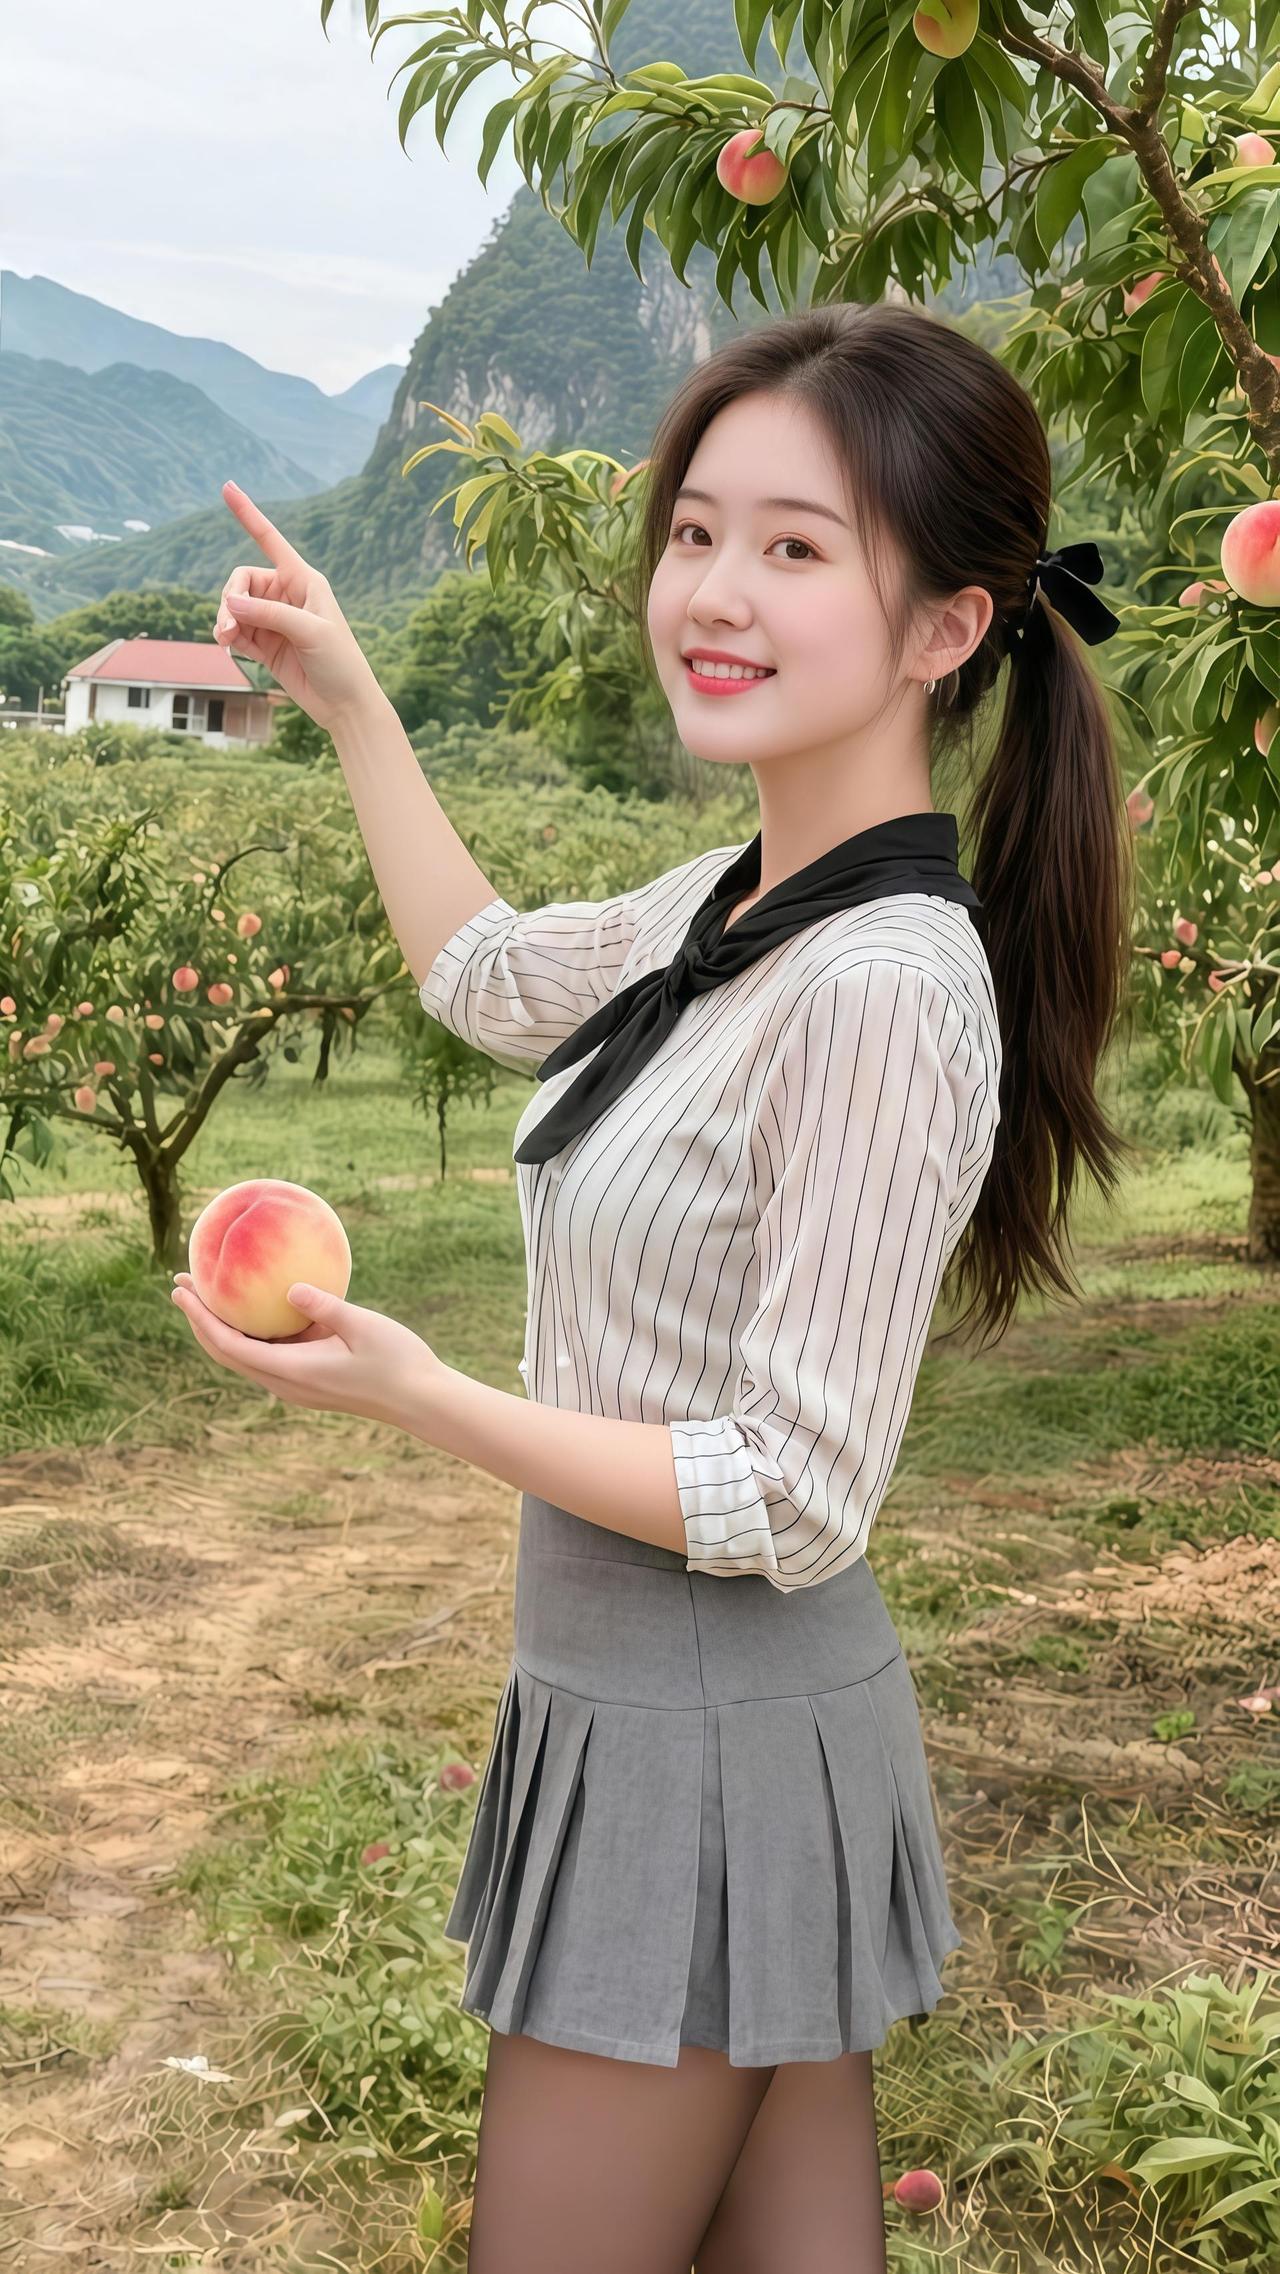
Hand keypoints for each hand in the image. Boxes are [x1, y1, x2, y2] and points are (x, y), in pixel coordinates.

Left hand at [170, 1270, 442, 1428]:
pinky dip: (251, 1329)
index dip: (201, 1318)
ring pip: (245, 1354)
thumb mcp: (364, 1326)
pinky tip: (256, 1304)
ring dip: (223, 1324)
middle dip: (200, 1319)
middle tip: (182, 1283)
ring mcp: (296, 1384)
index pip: (230, 1345)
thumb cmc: (398, 1362)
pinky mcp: (308, 1379)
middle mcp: (286, 1383)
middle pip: (227, 1351)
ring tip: (208, 1290)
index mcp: (292, 1371)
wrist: (420, 1400)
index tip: (181, 1290)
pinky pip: (268, 1352)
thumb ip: (326, 1306)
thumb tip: (291, 1288)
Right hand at [213, 480, 383, 733]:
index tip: (227, 487)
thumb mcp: (310, 632)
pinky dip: (228, 634)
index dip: (248, 514)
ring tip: (225, 639)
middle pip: (242, 580)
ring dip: (225, 619)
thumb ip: (269, 614)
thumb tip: (230, 603)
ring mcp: (274, 620)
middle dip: (229, 597)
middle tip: (227, 624)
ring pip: (234, 606)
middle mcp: (287, 595)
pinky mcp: (265, 645)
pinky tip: (228, 644)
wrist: (345, 705)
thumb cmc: (340, 663)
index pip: (270, 539)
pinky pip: (236, 630)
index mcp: (304, 580)